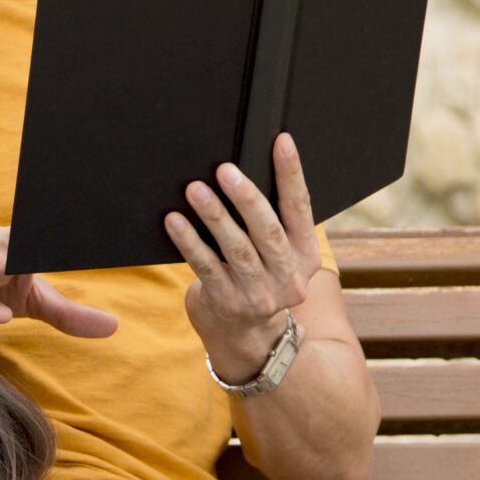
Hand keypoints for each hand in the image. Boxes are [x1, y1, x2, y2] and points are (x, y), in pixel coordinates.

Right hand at [0, 226, 117, 337]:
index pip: (45, 236)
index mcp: (17, 242)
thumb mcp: (27, 300)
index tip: (96, 229)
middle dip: (33, 243)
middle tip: (54, 246)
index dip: (66, 234)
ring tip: (12, 268)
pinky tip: (1, 317)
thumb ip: (67, 314)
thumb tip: (113, 327)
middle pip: (17, 242)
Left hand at [164, 131, 316, 380]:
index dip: (292, 174)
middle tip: (224, 170)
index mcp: (305, 256)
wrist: (246, 337)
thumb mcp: (276, 257)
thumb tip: (241, 172)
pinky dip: (189, 241)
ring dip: (213, 215)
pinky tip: (174, 221)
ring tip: (195, 189)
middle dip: (246, 197)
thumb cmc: (256, 279)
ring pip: (236, 248)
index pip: (300, 208)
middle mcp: (288, 277)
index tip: (281, 141)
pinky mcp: (228, 304)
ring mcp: (259, 295)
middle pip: (268, 230)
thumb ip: (270, 224)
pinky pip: (205, 267)